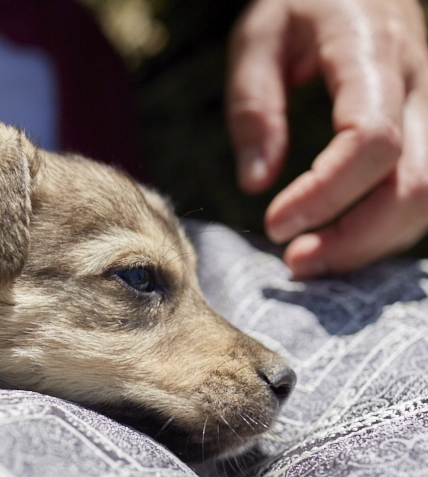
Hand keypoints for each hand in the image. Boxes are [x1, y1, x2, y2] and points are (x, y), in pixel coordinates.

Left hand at [227, 0, 427, 276]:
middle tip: (293, 263)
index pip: (371, 140)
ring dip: (372, 243)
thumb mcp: (259, 37)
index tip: (274, 224)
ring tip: (309, 260)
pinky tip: (340, 240)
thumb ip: (254, 106)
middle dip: (356, 238)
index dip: (325, 194)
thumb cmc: (300, 2)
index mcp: (372, 54)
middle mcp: (418, 84)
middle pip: (415, 184)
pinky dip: (385, 229)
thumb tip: (256, 183)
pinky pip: (423, 192)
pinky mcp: (427, 128)